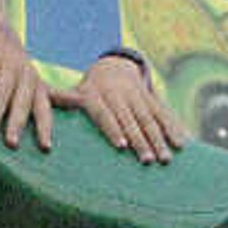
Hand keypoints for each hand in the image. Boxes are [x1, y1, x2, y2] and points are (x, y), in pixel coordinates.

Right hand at [0, 0, 53, 148]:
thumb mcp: (33, 78)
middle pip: (21, 103)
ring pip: (0, 92)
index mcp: (35, 83)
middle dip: (17, 123)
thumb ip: (53, 93)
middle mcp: (24, 74)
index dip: (45, 127)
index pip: (43, 109)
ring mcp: (5, 64)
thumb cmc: (13, 62)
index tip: (46, 148)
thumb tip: (81, 101)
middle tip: (12, 144)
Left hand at [62, 52, 176, 162]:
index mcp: (97, 94)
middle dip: (141, 141)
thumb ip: (63, 98)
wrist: (114, 66)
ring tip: (166, 159)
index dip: (114, 128)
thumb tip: (44, 98)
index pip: (106, 113)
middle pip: (131, 119)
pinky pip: (165, 113)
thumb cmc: (88, 88)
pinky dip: (174, 127)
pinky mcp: (152, 99)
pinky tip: (183, 143)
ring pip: (150, 118)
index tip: (122, 146)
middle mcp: (119, 95)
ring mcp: (138, 96)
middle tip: (148, 161)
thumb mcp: (75, 90)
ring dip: (160, 139)